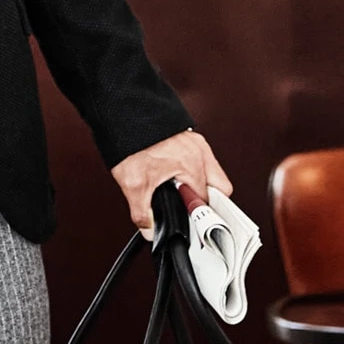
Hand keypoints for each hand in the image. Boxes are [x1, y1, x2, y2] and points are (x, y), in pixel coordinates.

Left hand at [111, 130, 230, 233]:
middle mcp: (199, 153)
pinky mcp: (189, 137)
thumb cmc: (130, 142)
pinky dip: (191, 169)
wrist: (123, 114)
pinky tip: (173, 174)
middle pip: (219, 187)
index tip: (192, 221)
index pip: (210, 200)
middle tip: (187, 206)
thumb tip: (149, 229)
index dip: (200, 214)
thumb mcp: (133, 184)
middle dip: (205, 200)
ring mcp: (196, 143)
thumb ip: (142, 212)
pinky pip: (200, 159)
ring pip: (211, 172)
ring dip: (198, 183)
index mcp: (193, 165)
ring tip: (178, 191)